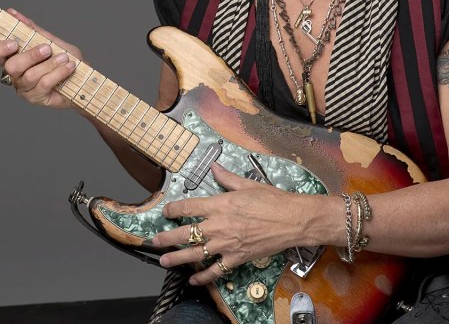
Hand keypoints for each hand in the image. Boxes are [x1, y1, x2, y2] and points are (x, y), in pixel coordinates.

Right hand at [0, 8, 81, 109]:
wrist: (84, 78)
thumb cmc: (64, 59)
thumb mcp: (49, 40)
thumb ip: (32, 29)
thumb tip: (13, 13)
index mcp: (12, 58)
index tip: (14, 42)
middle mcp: (14, 75)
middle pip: (11, 67)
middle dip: (30, 56)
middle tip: (46, 48)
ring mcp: (24, 89)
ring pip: (30, 76)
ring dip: (49, 64)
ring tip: (64, 58)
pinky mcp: (37, 98)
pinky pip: (44, 84)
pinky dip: (58, 73)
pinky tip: (68, 66)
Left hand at [152, 163, 322, 285]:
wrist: (293, 220)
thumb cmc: (273, 200)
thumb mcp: (248, 184)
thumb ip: (227, 178)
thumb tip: (215, 168)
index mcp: (220, 204)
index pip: (188, 207)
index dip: (173, 209)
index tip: (166, 211)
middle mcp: (219, 225)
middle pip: (185, 233)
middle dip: (167, 238)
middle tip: (155, 241)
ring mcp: (227, 244)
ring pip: (195, 254)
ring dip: (177, 258)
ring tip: (164, 261)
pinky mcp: (237, 258)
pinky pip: (216, 270)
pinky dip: (203, 277)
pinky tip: (193, 280)